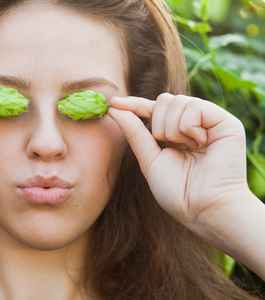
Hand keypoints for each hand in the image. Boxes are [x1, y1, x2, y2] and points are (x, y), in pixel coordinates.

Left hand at [108, 93, 250, 238]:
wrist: (204, 209)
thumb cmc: (178, 192)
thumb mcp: (149, 159)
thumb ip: (134, 133)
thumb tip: (115, 109)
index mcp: (178, 134)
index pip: (154, 110)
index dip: (135, 104)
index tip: (115, 102)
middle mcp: (196, 124)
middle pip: (164, 100)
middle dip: (158, 125)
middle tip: (171, 146)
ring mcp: (211, 122)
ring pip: (177, 101)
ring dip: (172, 129)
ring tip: (188, 148)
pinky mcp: (226, 122)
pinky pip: (194, 106)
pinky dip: (188, 126)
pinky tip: (200, 144)